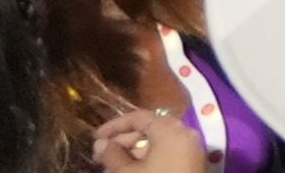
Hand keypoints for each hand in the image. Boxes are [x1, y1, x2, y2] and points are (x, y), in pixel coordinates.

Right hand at [89, 111, 206, 172]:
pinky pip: (165, 157)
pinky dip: (146, 162)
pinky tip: (127, 172)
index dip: (114, 126)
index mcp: (172, 130)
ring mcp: (190, 152)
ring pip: (156, 146)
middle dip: (122, 142)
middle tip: (99, 156)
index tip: (94, 138)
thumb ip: (111, 154)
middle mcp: (185, 136)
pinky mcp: (190, 167)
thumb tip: (101, 143)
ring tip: (109, 168)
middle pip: (150, 130)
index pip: (140, 117)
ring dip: (131, 154)